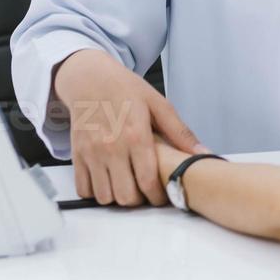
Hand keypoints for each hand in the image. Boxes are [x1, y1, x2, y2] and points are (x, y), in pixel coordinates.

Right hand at [53, 49, 205, 205]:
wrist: (90, 79)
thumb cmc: (125, 90)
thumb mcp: (158, 104)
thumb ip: (180, 132)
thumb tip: (202, 153)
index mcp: (136, 135)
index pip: (148, 181)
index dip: (158, 197)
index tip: (162, 196)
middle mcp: (111, 147)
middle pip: (125, 196)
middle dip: (139, 200)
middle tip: (145, 192)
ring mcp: (92, 153)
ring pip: (104, 197)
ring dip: (117, 197)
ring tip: (127, 186)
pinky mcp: (77, 155)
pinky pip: (84, 189)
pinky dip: (96, 192)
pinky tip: (108, 181)